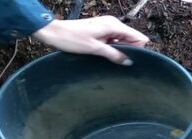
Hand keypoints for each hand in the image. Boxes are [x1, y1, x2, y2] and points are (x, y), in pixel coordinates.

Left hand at [32, 16, 149, 64]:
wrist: (54, 32)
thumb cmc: (72, 39)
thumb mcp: (94, 49)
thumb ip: (114, 55)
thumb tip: (129, 61)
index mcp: (113, 25)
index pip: (138, 37)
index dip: (137, 49)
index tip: (129, 60)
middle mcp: (112, 23)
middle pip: (131, 38)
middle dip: (129, 50)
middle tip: (118, 61)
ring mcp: (106, 26)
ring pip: (122, 40)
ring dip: (119, 50)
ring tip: (109, 59)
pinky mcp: (100, 30)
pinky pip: (113, 40)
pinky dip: (112, 48)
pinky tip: (104, 54)